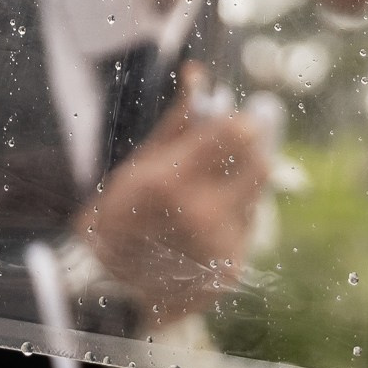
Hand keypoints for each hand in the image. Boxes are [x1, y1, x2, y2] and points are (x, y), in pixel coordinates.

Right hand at [71, 63, 269, 326]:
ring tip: (208, 191)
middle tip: (238, 143)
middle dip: (253, 148)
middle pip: (260, 164)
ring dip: (243, 184)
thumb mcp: (137, 166)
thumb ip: (177, 122)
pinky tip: (205, 223)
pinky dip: (235, 217)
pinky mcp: (231, 270)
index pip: (237, 134)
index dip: (242, 121)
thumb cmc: (116, 220)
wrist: (107, 293)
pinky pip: (248, 229)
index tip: (237, 118)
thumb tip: (198, 74)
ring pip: (257, 197)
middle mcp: (202, 215)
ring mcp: (220, 247)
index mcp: (171, 182)